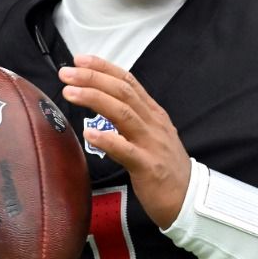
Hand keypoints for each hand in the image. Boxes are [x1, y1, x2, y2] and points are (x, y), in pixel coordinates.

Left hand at [60, 55, 191, 227]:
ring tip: (70, 93)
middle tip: (67, 72)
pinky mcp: (149, 167)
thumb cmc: (165, 168)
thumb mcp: (151, 135)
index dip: (104, 68)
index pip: (128, 82)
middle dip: (93, 78)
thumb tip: (102, 105)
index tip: (80, 59)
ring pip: (124, 114)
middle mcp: (154, 124)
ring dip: (95, 99)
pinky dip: (108, 140)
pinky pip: (127, 150)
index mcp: (153, 114)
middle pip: (123, 92)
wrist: (189, 198)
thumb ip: (131, 118)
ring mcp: (152, 144)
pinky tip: (89, 133)